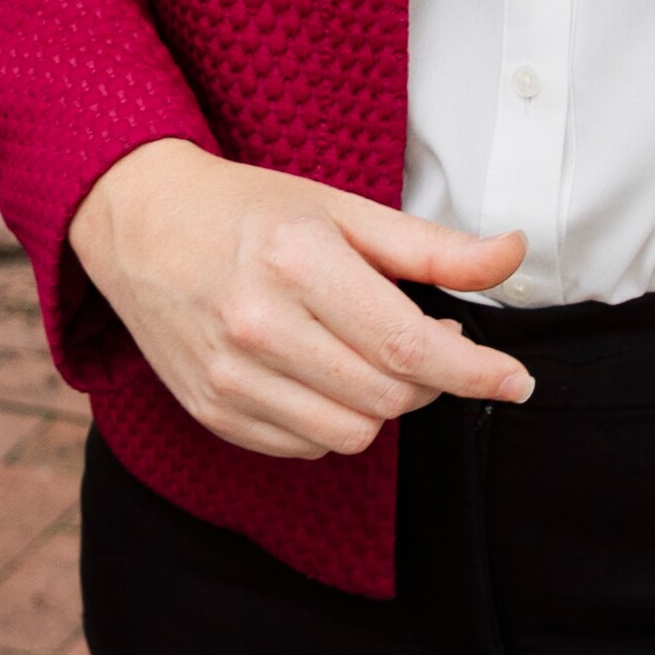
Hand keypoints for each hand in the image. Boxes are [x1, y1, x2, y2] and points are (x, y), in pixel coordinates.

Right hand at [65, 138, 538, 457]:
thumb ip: (432, 247)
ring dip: (383, 403)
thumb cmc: (248, 208)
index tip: (517, 380)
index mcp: (298, 261)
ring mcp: (228, 376)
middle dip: (430, 378)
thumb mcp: (342, 209)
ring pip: (352, 432)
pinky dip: (333, 420)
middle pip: (387, 395)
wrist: (137, 221)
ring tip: (370, 354)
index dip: (474, 370)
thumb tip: (514, 253)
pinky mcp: (212, 411)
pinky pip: (306, 446)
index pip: (408, 344)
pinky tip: (323, 374)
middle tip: (428, 338)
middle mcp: (258, 325)